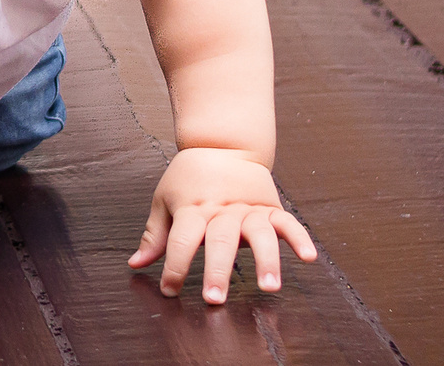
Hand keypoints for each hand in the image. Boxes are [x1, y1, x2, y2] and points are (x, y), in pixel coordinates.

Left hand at [129, 146, 317, 302]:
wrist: (221, 144)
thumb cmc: (189, 178)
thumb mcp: (165, 200)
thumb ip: (155, 235)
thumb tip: (135, 264)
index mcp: (192, 208)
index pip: (181, 240)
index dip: (174, 266)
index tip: (169, 291)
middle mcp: (221, 211)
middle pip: (219, 241)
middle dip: (216, 271)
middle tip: (215, 299)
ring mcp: (248, 209)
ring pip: (258, 234)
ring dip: (265, 261)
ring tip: (269, 287)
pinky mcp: (270, 207)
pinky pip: (287, 223)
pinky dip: (299, 238)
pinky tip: (307, 257)